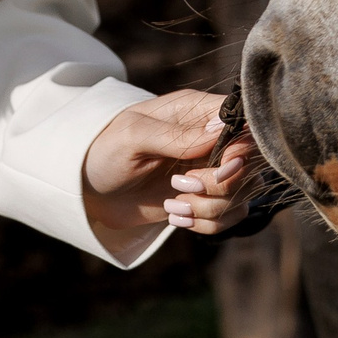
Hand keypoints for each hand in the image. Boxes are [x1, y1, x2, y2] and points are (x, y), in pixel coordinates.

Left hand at [81, 89, 261, 238]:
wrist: (87, 188)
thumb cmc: (104, 150)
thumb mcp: (133, 137)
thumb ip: (176, 135)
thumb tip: (221, 129)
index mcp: (197, 112)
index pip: (245, 125)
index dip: (242, 151)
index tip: (218, 169)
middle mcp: (210, 140)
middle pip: (250, 165)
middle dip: (220, 186)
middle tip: (179, 186)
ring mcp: (209, 170)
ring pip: (242, 195)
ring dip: (209, 209)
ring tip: (171, 204)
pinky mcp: (205, 199)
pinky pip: (230, 217)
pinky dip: (208, 224)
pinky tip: (176, 217)